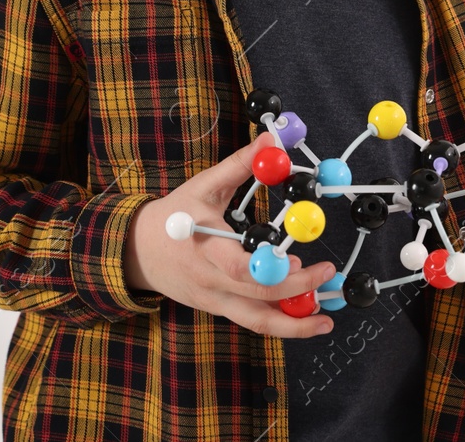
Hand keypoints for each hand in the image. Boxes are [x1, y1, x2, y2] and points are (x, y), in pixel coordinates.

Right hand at [124, 130, 335, 338]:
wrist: (137, 251)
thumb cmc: (173, 215)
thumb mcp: (203, 186)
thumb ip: (239, 164)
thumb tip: (269, 140)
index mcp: (206, 249)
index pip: (238, 269)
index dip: (270, 269)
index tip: (297, 260)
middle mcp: (210, 281)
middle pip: (257, 299)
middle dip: (297, 291)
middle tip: (328, 275)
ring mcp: (214, 301)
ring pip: (256, 323)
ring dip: (293, 324)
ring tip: (325, 322)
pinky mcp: (217, 309)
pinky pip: (250, 320)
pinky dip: (278, 322)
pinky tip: (302, 316)